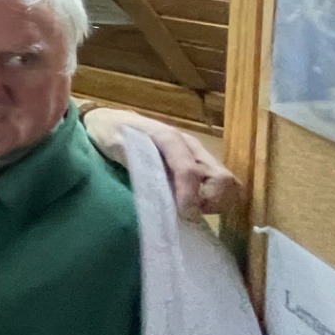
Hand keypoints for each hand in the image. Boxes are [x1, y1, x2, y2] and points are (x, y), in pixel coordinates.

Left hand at [83, 107, 242, 220]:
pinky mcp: (196, 162)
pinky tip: (194, 205)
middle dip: (211, 200)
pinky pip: (218, 181)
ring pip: (226, 180)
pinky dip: (215, 197)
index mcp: (170, 138)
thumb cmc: (109, 131)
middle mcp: (190, 145)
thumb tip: (155, 190)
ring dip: (215, 200)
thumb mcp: (115, 144)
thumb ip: (134, 162)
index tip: (180, 215)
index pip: (189, 171)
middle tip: (188, 212)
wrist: (108, 119)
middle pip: (221, 176)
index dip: (188, 196)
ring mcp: (196, 153)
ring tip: (191, 209)